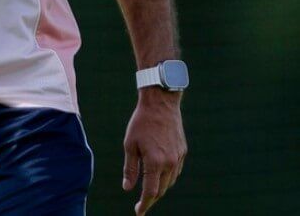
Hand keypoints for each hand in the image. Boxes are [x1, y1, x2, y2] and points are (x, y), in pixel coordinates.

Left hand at [122, 90, 186, 213]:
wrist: (161, 105)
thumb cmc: (141, 123)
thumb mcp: (129, 145)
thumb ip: (130, 168)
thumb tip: (128, 188)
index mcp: (155, 162)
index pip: (150, 192)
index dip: (144, 204)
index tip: (138, 212)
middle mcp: (170, 163)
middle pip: (161, 190)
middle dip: (151, 199)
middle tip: (141, 204)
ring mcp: (178, 158)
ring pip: (169, 182)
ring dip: (159, 188)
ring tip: (149, 190)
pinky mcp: (183, 152)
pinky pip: (175, 171)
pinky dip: (167, 177)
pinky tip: (159, 175)